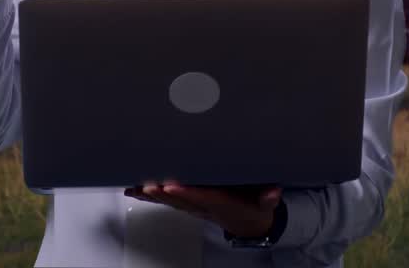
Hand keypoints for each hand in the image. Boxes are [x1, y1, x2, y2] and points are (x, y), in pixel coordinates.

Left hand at [124, 182, 281, 237]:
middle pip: (181, 200)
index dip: (187, 192)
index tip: (172, 185)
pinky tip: (135, 191)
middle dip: (163, 193)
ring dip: (153, 196)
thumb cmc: (254, 207)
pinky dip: (150, 197)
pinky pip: (167, 201)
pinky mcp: (188, 205)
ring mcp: (194, 207)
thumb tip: (273, 194)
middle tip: (147, 185)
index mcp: (222, 203)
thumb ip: (269, 198)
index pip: (203, 197)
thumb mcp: (266, 204)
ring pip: (171, 202)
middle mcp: (204, 207)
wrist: (248, 223)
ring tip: (136, 188)